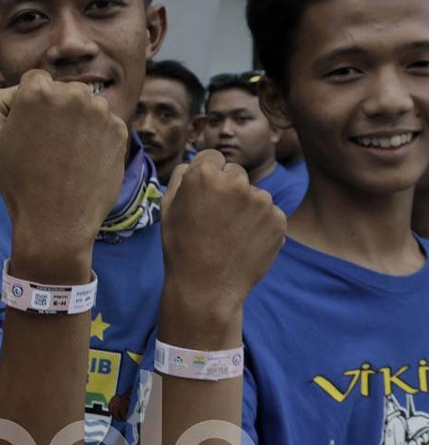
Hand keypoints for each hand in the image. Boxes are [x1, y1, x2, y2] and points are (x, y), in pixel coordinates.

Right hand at [0, 70, 128, 260]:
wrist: (56, 222)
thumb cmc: (17, 182)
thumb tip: (15, 92)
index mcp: (37, 91)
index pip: (34, 81)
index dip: (29, 104)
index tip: (29, 129)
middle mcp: (72, 94)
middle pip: (63, 91)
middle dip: (56, 110)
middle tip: (47, 145)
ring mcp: (100, 112)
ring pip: (86, 106)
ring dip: (78, 122)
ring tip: (66, 155)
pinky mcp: (119, 131)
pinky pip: (105, 124)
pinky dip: (96, 138)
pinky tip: (83, 161)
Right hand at [160, 150, 285, 333]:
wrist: (206, 287)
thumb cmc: (181, 247)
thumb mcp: (167, 208)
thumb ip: (181, 177)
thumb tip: (194, 163)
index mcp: (204, 175)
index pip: (212, 157)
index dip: (207, 175)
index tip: (205, 195)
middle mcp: (235, 181)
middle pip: (235, 173)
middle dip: (228, 189)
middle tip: (217, 218)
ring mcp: (260, 200)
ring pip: (254, 194)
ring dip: (246, 207)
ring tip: (231, 234)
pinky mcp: (278, 219)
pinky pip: (269, 214)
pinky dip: (260, 225)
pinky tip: (245, 242)